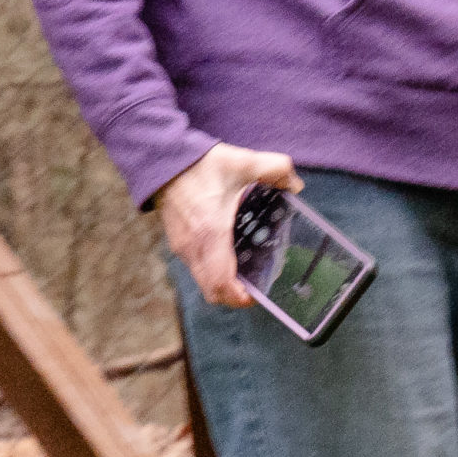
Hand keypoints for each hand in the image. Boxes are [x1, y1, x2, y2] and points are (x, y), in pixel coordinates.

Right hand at [155, 143, 301, 308]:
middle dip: (235, 296)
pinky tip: (231, 255)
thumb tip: (295, 185)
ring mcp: (182, 247)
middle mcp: (193, 247)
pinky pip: (197, 268)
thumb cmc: (200, 164)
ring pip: (203, 281)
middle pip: (212, 291)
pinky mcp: (178, 242)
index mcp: (211, 234)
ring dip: (224, 284)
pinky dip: (213, 272)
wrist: (162, 159)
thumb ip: (276, 169)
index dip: (239, 297)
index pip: (221, 283)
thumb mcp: (243, 161)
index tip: (257, 295)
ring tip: (247, 272)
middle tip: (257, 287)